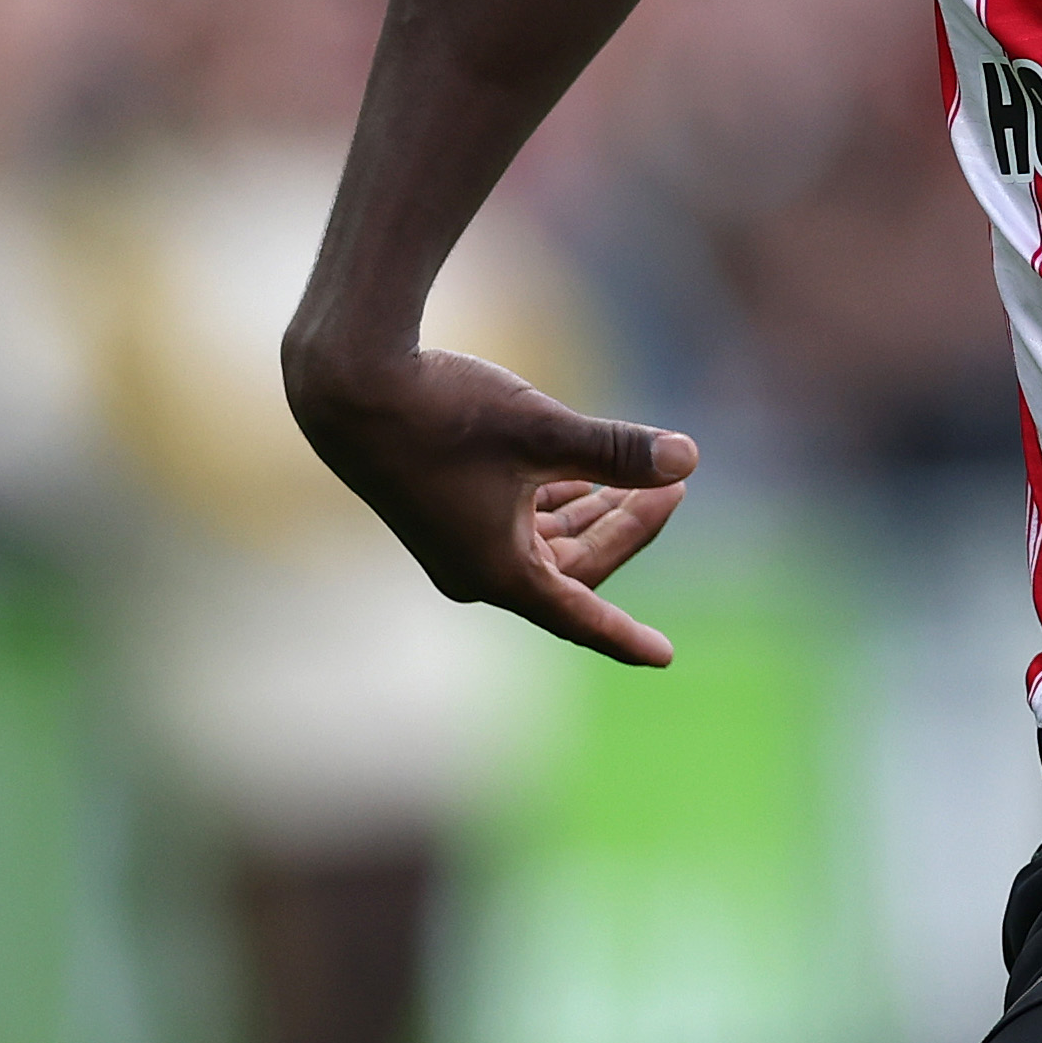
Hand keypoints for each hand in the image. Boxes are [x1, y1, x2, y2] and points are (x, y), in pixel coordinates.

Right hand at [286, 345, 695, 665]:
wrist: (350, 386)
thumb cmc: (446, 412)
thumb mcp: (544, 430)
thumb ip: (619, 450)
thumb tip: (690, 457)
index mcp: (498, 571)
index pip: (580, 614)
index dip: (626, 636)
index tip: (664, 656)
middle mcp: (477, 569)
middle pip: (576, 565)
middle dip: (629, 526)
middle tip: (675, 484)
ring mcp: (460, 542)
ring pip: (551, 541)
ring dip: (600, 509)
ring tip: (651, 475)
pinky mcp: (449, 510)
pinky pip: (522, 523)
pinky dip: (561, 499)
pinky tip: (587, 472)